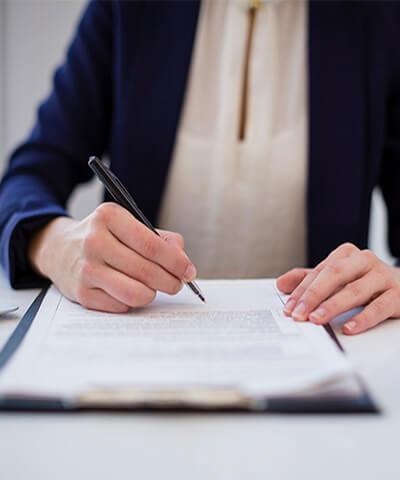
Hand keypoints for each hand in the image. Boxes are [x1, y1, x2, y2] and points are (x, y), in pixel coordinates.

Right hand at [28, 203, 196, 311]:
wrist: (60, 250)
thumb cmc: (105, 238)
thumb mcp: (129, 225)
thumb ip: (161, 239)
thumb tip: (183, 261)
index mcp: (109, 217)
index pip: (151, 245)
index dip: (176, 262)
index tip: (189, 271)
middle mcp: (94, 241)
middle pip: (146, 271)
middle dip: (170, 281)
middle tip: (177, 284)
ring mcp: (86, 269)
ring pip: (135, 293)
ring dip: (152, 294)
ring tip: (154, 288)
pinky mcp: (81, 293)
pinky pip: (121, 305)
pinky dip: (132, 301)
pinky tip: (129, 291)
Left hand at [276, 243, 399, 334]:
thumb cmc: (365, 281)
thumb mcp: (336, 278)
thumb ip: (309, 279)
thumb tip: (281, 284)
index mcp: (346, 254)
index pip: (319, 272)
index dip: (302, 290)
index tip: (289, 308)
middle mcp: (364, 261)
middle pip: (334, 275)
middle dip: (313, 296)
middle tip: (299, 313)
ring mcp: (382, 277)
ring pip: (354, 291)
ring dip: (332, 306)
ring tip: (317, 319)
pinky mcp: (398, 295)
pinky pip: (379, 307)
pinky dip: (362, 319)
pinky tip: (349, 328)